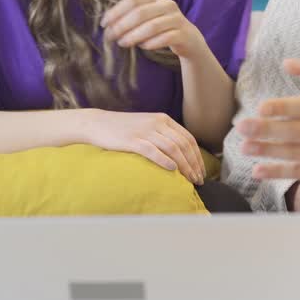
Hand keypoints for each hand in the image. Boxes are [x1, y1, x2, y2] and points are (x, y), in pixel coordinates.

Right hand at [84, 110, 204, 184]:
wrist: (97, 123)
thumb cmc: (123, 129)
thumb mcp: (148, 126)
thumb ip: (164, 135)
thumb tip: (181, 155)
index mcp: (163, 119)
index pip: (188, 138)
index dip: (197, 156)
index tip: (201, 171)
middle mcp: (157, 123)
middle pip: (183, 145)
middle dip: (194, 164)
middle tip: (198, 180)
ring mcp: (144, 131)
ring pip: (172, 148)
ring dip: (184, 165)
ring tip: (189, 179)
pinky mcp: (132, 140)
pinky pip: (152, 150)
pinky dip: (164, 160)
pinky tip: (172, 170)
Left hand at [101, 0, 207, 59]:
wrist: (188, 38)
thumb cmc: (160, 27)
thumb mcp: (147, 16)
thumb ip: (130, 16)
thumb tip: (107, 24)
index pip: (132, 0)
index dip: (116, 12)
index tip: (104, 24)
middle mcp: (167, 4)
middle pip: (140, 13)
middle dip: (122, 25)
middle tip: (110, 36)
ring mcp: (177, 18)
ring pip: (152, 27)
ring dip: (134, 36)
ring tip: (122, 43)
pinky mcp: (183, 33)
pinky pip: (164, 39)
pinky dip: (150, 43)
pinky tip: (142, 47)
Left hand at [235, 58, 299, 179]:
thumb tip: (285, 62)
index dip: (283, 108)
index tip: (261, 107)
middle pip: (295, 132)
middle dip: (266, 130)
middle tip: (242, 127)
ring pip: (294, 153)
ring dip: (267, 151)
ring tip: (244, 147)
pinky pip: (299, 172)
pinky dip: (278, 172)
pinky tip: (258, 171)